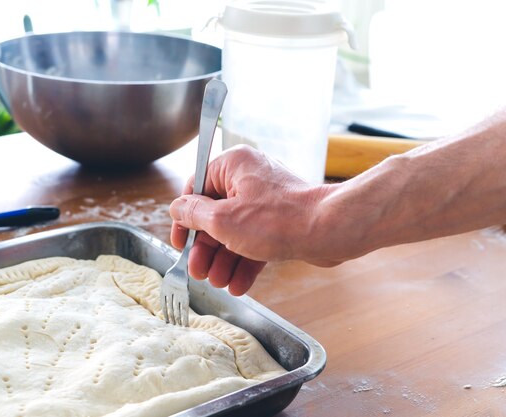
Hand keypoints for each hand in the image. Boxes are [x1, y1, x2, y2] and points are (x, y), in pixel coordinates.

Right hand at [169, 145, 327, 294]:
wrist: (328, 230)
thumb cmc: (278, 220)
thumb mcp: (223, 220)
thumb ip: (194, 215)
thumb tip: (177, 208)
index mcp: (232, 165)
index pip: (196, 188)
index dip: (184, 219)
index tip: (180, 243)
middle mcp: (249, 178)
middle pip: (215, 215)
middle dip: (207, 248)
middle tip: (199, 272)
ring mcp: (266, 200)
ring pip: (236, 231)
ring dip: (225, 260)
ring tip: (219, 282)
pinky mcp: (280, 220)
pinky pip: (255, 240)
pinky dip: (246, 261)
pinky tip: (238, 285)